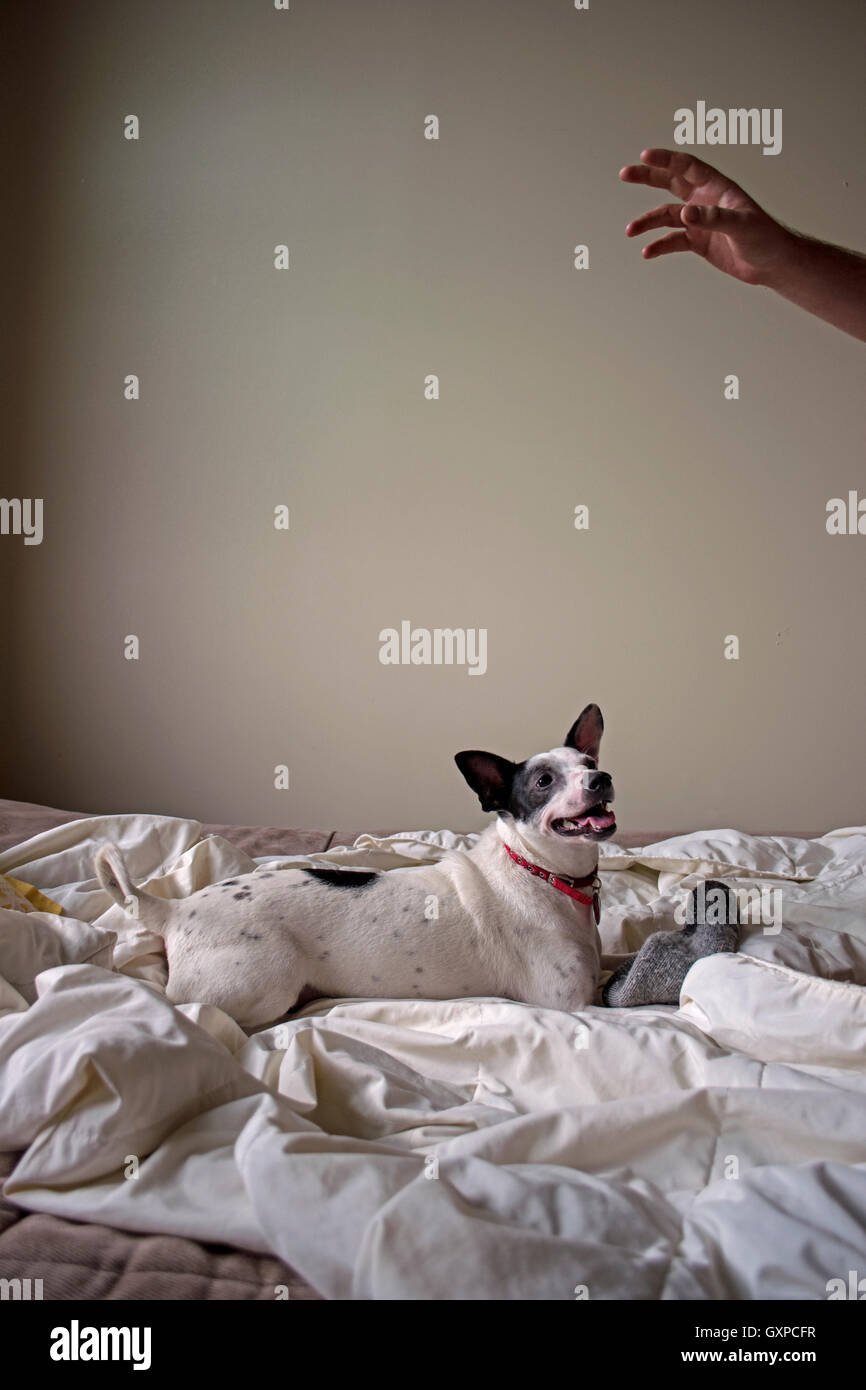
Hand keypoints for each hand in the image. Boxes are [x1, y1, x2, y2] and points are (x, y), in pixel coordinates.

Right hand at [619, 148, 792, 286]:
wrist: (771, 264)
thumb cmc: (765, 238)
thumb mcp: (741, 225)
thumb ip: (712, 217)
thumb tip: (684, 214)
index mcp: (717, 187)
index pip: (688, 166)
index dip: (667, 159)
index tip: (645, 156)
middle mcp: (704, 200)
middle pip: (670, 182)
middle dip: (648, 177)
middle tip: (625, 174)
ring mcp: (699, 221)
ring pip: (666, 215)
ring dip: (648, 221)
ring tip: (631, 231)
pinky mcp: (698, 242)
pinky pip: (673, 241)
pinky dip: (659, 245)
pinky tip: (648, 252)